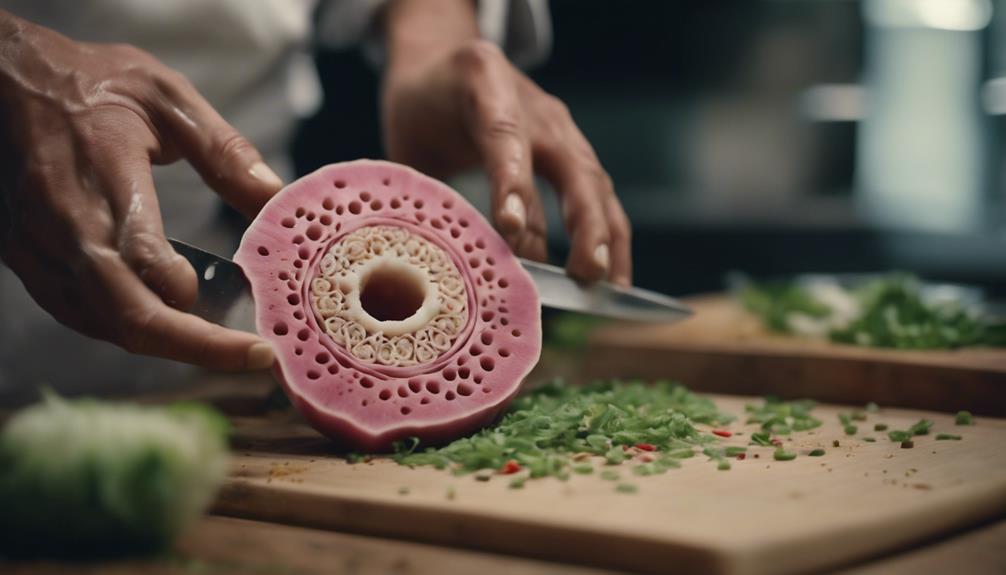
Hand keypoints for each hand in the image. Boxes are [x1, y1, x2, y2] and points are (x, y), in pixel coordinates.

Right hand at [0, 12, 282, 369]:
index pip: (147, 264)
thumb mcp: (166, 96)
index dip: (198, 309)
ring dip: (164, 342)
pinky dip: (125, 328)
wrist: (3, 77)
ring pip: (102, 323)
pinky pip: (77, 311)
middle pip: (127, 315)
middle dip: (195, 347)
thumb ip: (223, 150)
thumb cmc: (91, 81)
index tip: (254, 331)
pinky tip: (166, 324)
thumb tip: (274, 196)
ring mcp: (38, 248)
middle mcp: (64, 226)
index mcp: (104, 180)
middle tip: (252, 358)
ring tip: (223, 344)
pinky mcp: (25, 257)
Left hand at [381, 3, 631, 285]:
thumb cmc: (421, 107)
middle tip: (583, 273)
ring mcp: (559, 127)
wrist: (443, 64)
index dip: (511, 181)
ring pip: (593, 183)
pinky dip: (606, 235)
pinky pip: (597, 194)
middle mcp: (533, 105)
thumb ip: (429, 194)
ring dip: (603, 236)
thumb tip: (446, 266)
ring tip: (607, 286)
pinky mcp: (570, 150)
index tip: (510, 228)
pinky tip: (610, 277)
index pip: (503, 135)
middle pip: (570, 163)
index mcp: (483, 83)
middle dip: (583, 221)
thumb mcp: (409, 141)